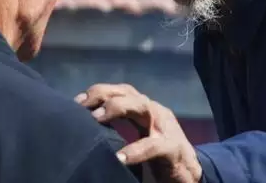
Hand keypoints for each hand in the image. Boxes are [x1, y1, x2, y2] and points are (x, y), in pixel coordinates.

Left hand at [75, 83, 201, 182]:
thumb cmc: (156, 157)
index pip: (120, 91)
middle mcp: (154, 111)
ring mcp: (165, 127)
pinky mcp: (173, 148)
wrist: (189, 175)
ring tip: (97, 118)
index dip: (98, 92)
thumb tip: (83, 126)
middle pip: (129, 92)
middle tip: (82, 106)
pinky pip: (154, 145)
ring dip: (118, 108)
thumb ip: (118, 129)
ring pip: (143, 106)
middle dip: (105, 94)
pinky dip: (136, 150)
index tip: (76, 101)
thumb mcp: (136, 137)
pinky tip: (120, 158)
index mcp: (144, 109)